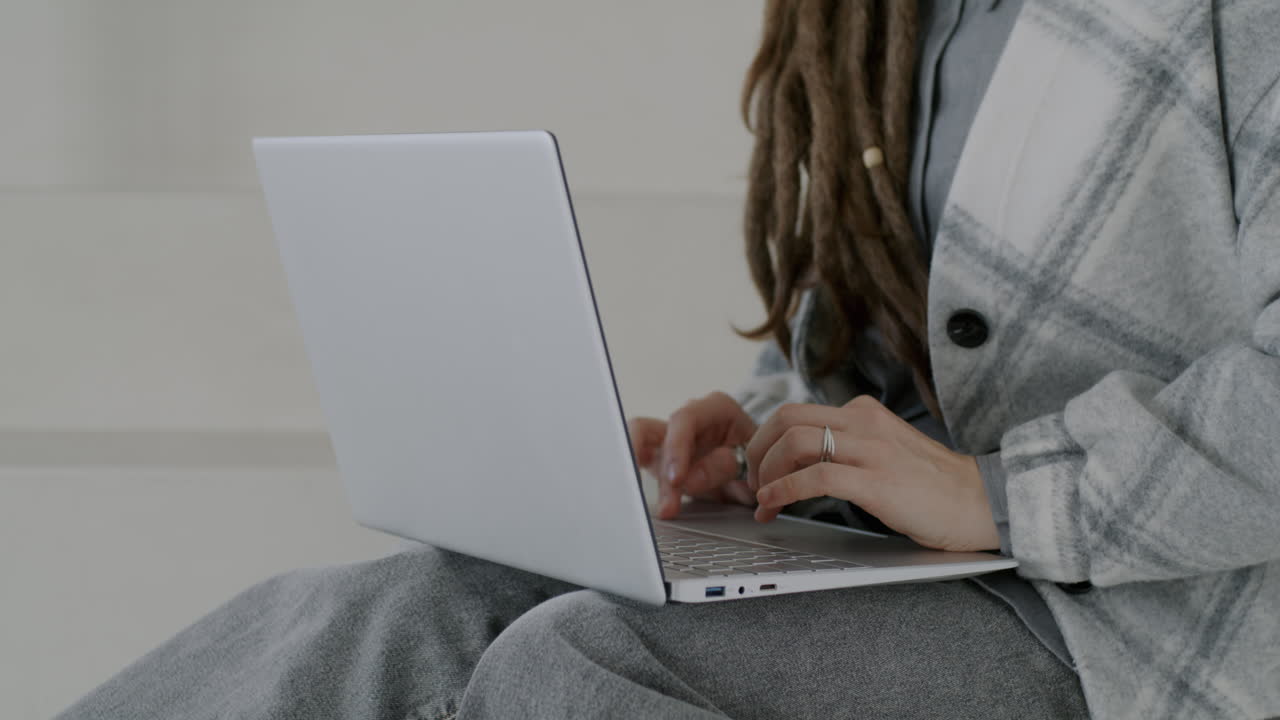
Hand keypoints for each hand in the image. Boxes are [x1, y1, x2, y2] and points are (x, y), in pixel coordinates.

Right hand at [628, 392, 757, 518]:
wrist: (757, 464)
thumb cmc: (755, 455)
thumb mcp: (751, 460)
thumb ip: (725, 468)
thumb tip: (693, 479)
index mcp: (715, 408)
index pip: (684, 419)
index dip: (676, 449)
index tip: (677, 480)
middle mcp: (688, 419)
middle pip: (657, 435)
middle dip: (662, 474)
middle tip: (669, 505)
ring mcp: (670, 436)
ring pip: (643, 449)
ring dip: (652, 482)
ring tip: (666, 509)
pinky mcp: (659, 456)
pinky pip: (637, 459)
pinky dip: (633, 474)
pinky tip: (630, 490)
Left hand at [745, 396, 999, 551]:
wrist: (981, 503)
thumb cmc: (932, 486)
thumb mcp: (884, 450)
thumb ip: (848, 446)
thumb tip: (800, 462)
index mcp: (863, 413)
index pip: (796, 412)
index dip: (765, 439)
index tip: (758, 467)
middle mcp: (864, 423)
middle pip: (787, 419)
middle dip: (757, 451)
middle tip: (751, 482)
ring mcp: (871, 450)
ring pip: (795, 442)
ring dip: (766, 473)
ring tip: (761, 499)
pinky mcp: (876, 481)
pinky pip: (816, 477)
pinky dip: (783, 490)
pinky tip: (774, 504)